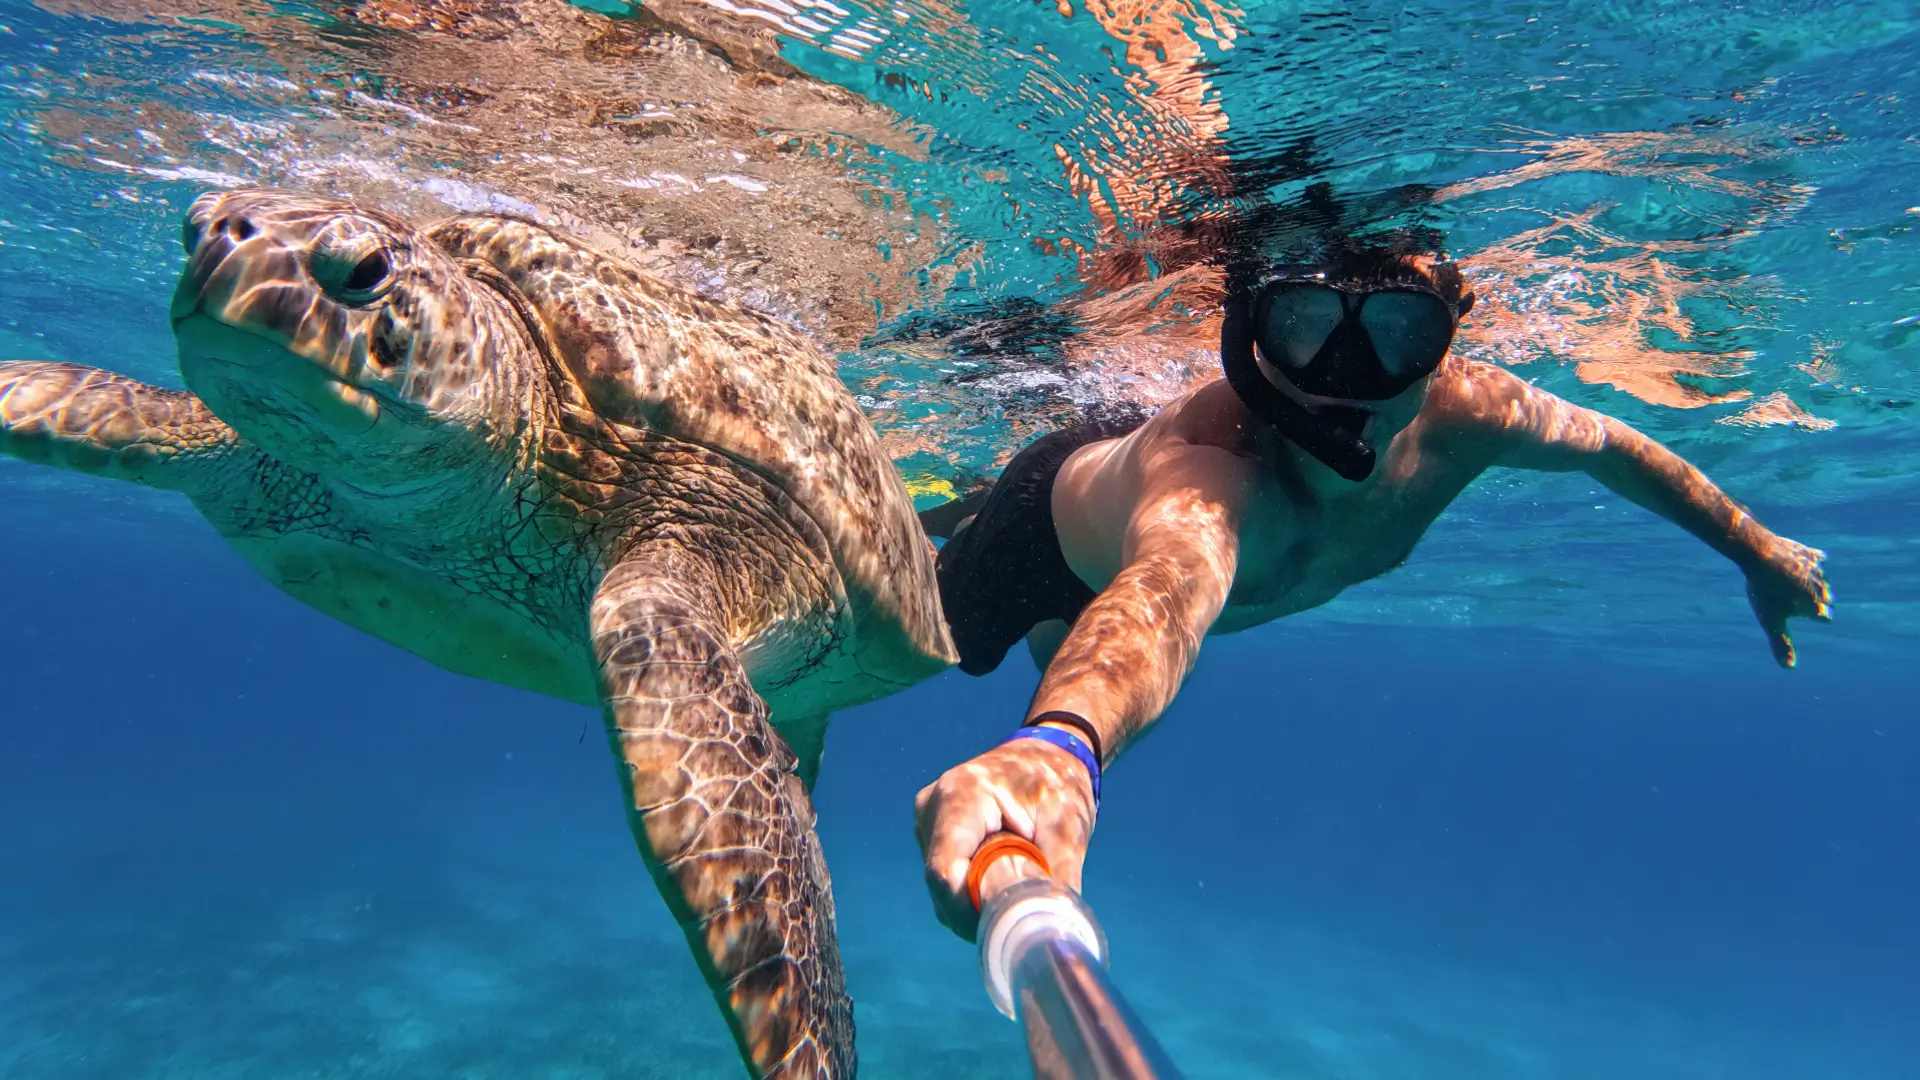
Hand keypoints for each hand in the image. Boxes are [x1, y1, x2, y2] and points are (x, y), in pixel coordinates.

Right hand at [914, 734, 1096, 942]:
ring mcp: (927, 818)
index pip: (944, 871)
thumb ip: (1059, 878)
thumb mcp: (1068, 827)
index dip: (966, 909)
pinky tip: (997, 885)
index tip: (1002, 926)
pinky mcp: (932, 829)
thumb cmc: (1058, 783)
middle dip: (973, 911)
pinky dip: (967, 890)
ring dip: (970, 903)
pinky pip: (943, 874)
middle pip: (940, 883)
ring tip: (1012, 897)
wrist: (1045, 753)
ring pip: (939, 884)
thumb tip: (1056, 929)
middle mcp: (933, 805)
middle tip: (1015, 921)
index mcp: (961, 797)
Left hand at [1745, 535, 1831, 667]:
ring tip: (1807, 584)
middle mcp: (1821, 588)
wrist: (1762, 555)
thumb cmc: (1766, 592)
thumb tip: (1789, 667)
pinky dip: (1814, 561)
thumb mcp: (1771, 621)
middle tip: (1814, 602)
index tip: (1818, 619)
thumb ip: (1781, 643)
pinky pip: (1817, 558)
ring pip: (1822, 579)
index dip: (1819, 618)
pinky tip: (1810, 562)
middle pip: (1826, 598)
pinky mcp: (1809, 552)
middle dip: (1821, 601)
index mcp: (1815, 606)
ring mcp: (1816, 569)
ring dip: (1817, 583)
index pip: (1824, 617)